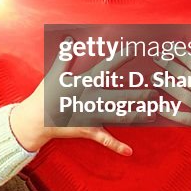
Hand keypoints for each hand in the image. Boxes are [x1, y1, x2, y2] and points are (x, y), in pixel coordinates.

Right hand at [9, 45, 147, 154]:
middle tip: (154, 91)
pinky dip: (116, 146)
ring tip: (152, 113)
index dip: (119, 58)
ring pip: (118, 115)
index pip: (106, 67)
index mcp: (84, 83)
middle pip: (119, 95)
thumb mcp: (55, 73)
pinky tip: (129, 151)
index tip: (133, 50)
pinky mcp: (88, 130)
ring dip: (136, 115)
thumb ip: (65, 56)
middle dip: (138, 93)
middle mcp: (91, 99)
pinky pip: (104, 139)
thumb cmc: (45, 95)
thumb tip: (69, 39)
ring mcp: (91, 116)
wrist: (35, 119)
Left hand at [157, 49, 190, 150]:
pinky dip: (168, 111)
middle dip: (166, 64)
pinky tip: (158, 106)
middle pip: (181, 73)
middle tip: (156, 58)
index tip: (168, 47)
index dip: (178, 52)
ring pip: (177, 91)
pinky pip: (180, 116)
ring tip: (154, 77)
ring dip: (163, 83)